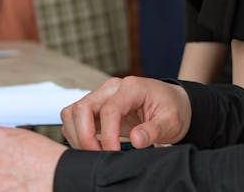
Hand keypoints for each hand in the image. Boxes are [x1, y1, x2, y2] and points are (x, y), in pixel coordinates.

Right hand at [60, 76, 190, 150]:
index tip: (114, 153)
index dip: (108, 136)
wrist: (171, 103)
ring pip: (72, 112)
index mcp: (131, 88)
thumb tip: (136, 140)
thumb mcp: (171, 121)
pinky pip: (74, 118)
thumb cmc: (171, 109)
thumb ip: (153, 130)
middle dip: (85, 136)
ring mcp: (101, 96)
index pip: (109, 110)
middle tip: (98, 156)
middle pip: (82, 107)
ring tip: (94, 153)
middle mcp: (111, 88)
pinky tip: (92, 148)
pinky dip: (76, 134)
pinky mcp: (95, 107)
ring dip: (77, 135)